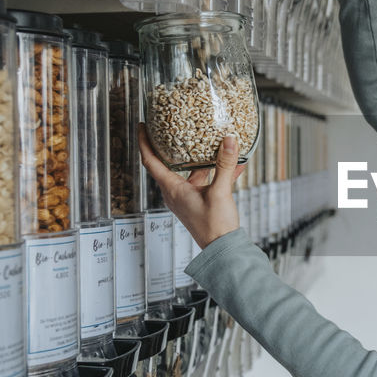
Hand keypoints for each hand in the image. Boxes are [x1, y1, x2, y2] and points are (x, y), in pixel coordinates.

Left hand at [138, 123, 244, 249]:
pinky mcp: (199, 202)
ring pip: (190, 172)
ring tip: (211, 144)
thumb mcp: (220, 192)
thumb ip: (224, 165)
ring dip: (201, 160)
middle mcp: (176, 194)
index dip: (145, 142)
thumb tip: (228, 141)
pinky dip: (216, 172)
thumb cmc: (215, 226)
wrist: (223, 249)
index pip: (151, 162)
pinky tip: (233, 166)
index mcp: (173, 190)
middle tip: (171, 129)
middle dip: (171, 146)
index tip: (142, 127)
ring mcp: (187, 198)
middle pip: (168, 164)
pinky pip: (205, 182)